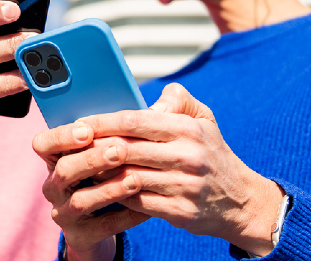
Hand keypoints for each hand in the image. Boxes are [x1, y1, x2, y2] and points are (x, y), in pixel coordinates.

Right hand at [32, 122, 148, 260]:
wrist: (106, 222)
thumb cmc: (110, 175)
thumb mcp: (108, 151)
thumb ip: (125, 128)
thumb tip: (156, 109)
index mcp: (57, 159)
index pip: (43, 144)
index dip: (61, 136)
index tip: (86, 129)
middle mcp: (54, 185)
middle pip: (63, 170)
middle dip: (92, 158)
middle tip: (121, 150)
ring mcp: (64, 212)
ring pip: (80, 200)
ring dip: (109, 188)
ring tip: (136, 179)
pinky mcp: (79, 235)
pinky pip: (101, 227)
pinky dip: (124, 217)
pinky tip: (145, 209)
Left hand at [76, 83, 284, 256]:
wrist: (240, 200)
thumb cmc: (210, 152)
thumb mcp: (203, 118)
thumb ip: (177, 99)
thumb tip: (147, 100)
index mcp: (188, 128)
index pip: (134, 121)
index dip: (101, 122)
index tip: (78, 123)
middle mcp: (188, 155)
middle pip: (126, 149)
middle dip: (94, 147)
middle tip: (70, 146)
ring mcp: (185, 185)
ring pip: (128, 176)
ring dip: (100, 172)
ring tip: (80, 166)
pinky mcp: (181, 212)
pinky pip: (136, 201)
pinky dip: (116, 193)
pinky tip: (102, 187)